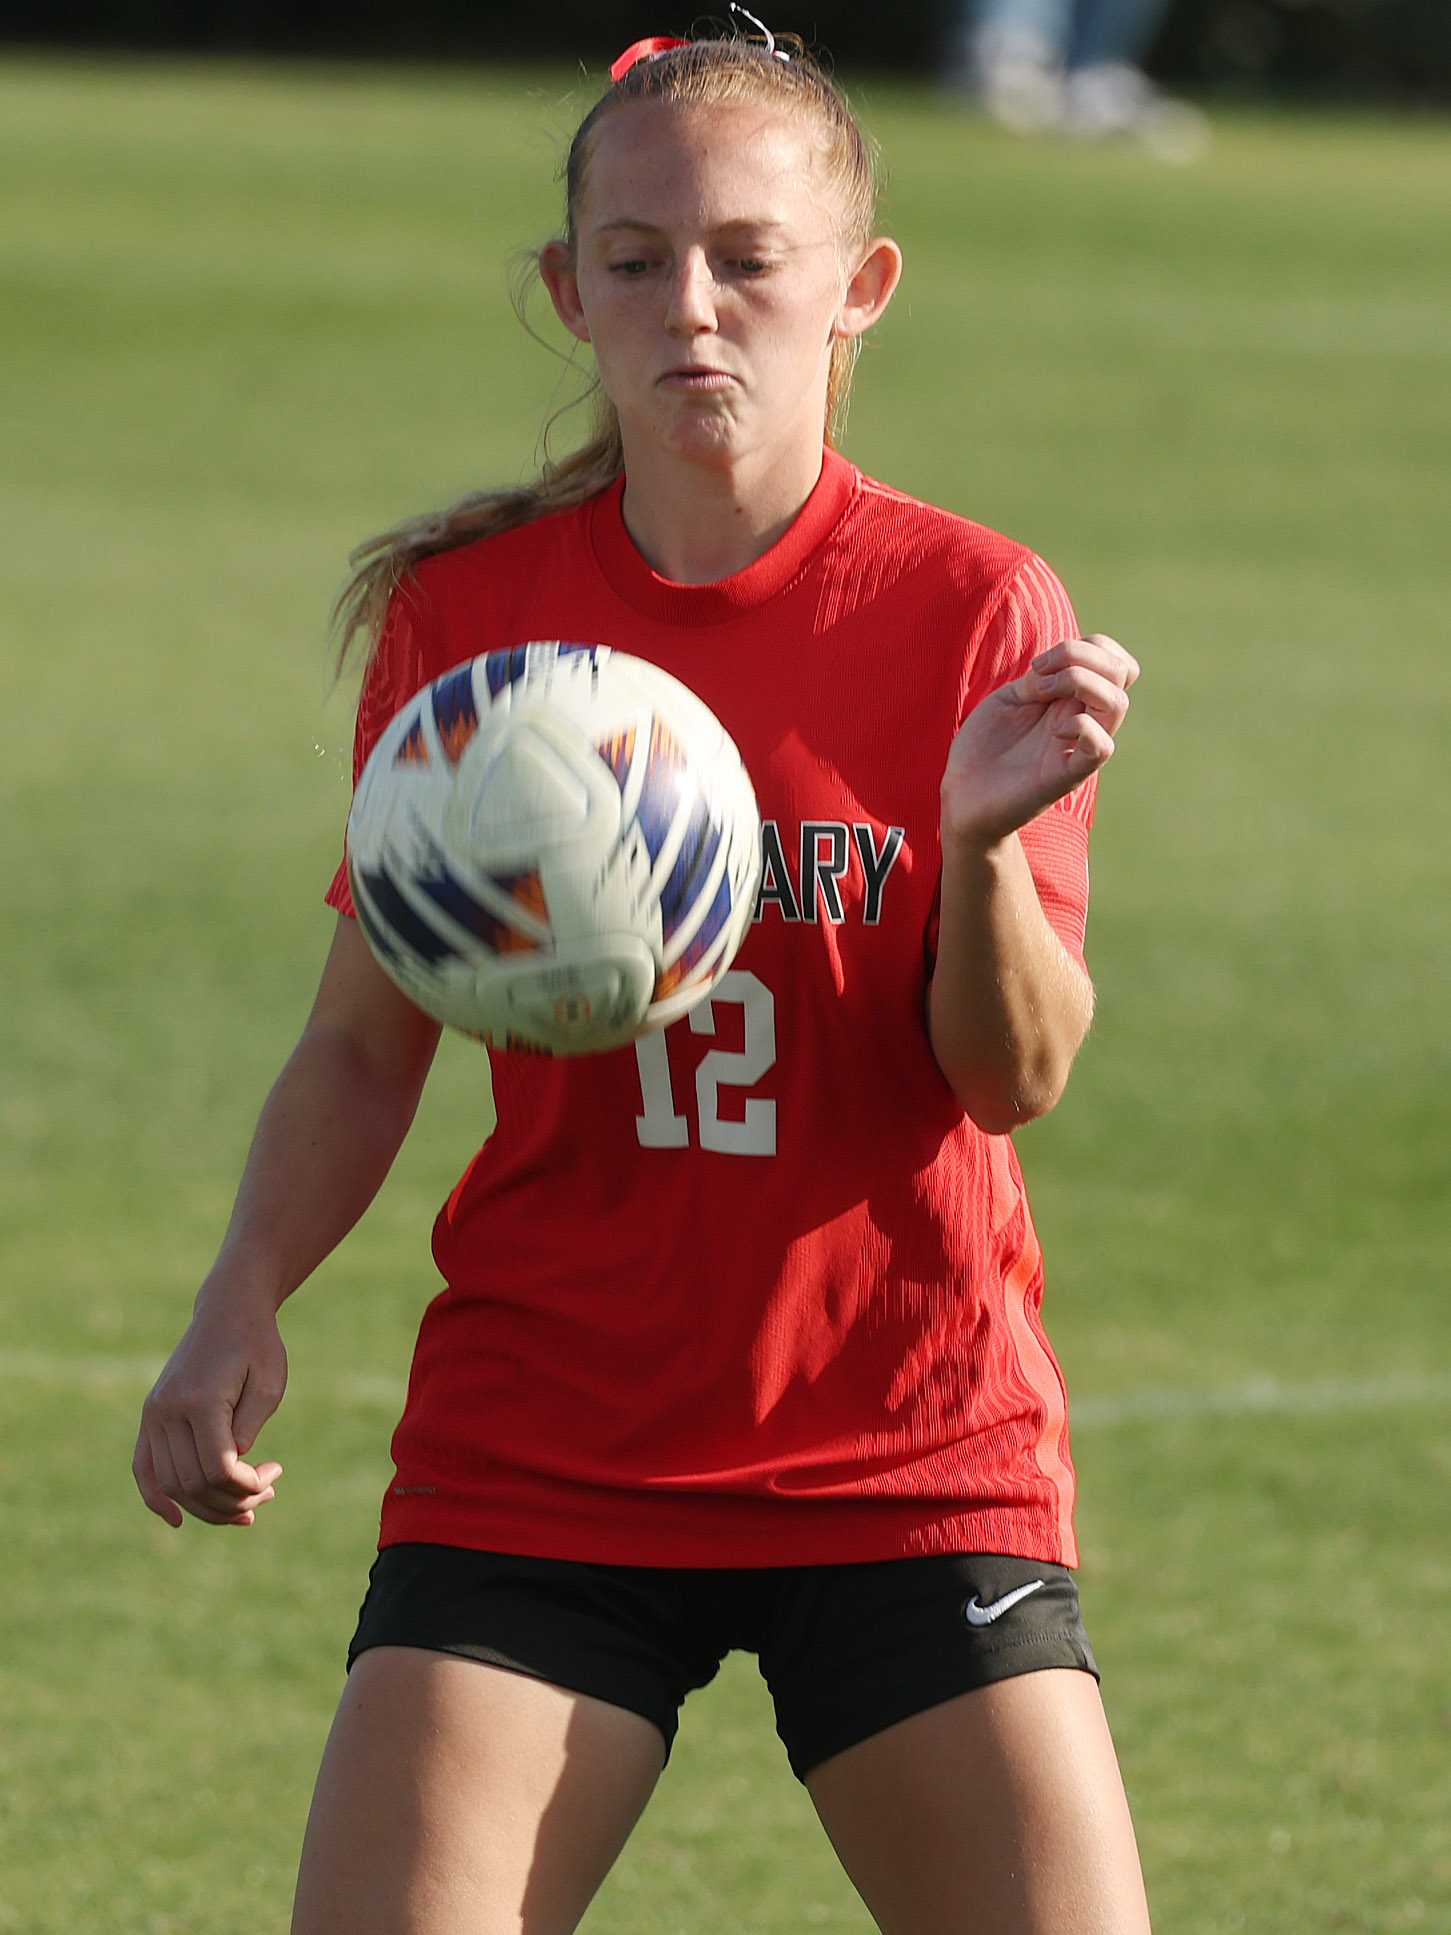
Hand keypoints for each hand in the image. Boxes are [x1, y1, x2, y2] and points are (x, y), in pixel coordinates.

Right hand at [133, 1292, 287, 1527]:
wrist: (228, 1310)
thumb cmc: (257, 1345)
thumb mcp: (268, 1384)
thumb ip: (248, 1428)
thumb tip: (230, 1470)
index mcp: (200, 1399)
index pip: (219, 1467)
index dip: (247, 1485)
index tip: (274, 1473)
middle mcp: (168, 1409)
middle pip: (194, 1482)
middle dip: (233, 1498)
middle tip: (268, 1489)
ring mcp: (154, 1413)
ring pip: (171, 1483)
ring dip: (207, 1505)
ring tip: (246, 1505)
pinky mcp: (150, 1414)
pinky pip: (143, 1468)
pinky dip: (157, 1497)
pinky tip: (178, 1520)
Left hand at [942, 634, 1139, 847]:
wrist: (963, 794)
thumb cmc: (985, 747)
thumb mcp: (1010, 698)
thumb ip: (1041, 679)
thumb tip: (1062, 669)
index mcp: (1072, 699)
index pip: (1114, 661)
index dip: (1089, 647)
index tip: (1038, 665)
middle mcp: (1084, 719)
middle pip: (1123, 672)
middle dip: (1081, 655)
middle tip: (1037, 674)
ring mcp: (1079, 747)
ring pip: (1118, 703)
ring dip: (1080, 682)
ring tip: (1040, 695)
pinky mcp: (1068, 775)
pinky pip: (1102, 746)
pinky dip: (1082, 726)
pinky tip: (1052, 730)